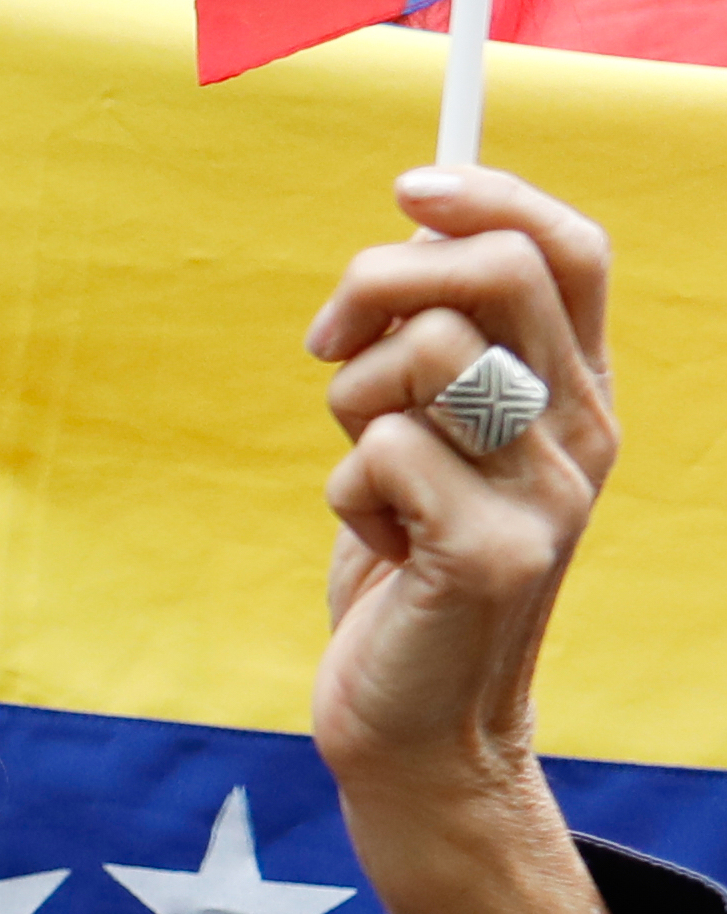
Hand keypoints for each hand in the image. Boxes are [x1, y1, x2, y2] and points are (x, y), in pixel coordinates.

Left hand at [302, 165, 654, 913]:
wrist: (420, 724)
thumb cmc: (405, 561)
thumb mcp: (431, 436)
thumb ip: (436, 342)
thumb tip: (413, 217)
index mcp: (576, 395)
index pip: (572, 249)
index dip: (489, 193)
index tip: (406, 189)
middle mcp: (583, 436)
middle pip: (494, 273)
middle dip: (380, 279)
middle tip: (329, 340)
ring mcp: (546, 497)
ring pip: (422, 354)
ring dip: (349, 399)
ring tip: (362, 469)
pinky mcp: (489, 554)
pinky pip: (380, 452)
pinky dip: (345, 489)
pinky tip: (376, 544)